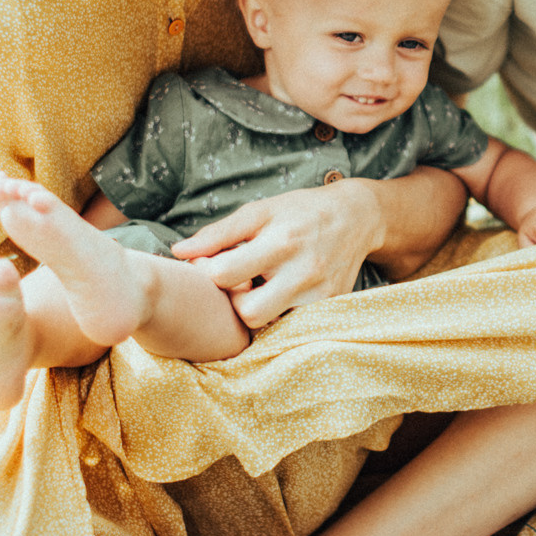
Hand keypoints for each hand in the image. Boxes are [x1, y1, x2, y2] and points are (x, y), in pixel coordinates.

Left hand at [171, 180, 379, 325]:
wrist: (357, 217)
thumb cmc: (299, 211)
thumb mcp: (260, 211)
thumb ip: (219, 233)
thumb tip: (178, 251)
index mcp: (281, 242)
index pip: (225, 274)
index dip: (208, 272)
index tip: (210, 263)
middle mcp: (303, 272)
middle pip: (249, 313)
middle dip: (234, 302)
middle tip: (236, 284)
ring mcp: (320, 294)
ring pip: (271, 324)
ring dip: (258, 309)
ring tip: (259, 287)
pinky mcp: (331, 306)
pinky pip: (292, 323)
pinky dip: (279, 312)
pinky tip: (279, 293)